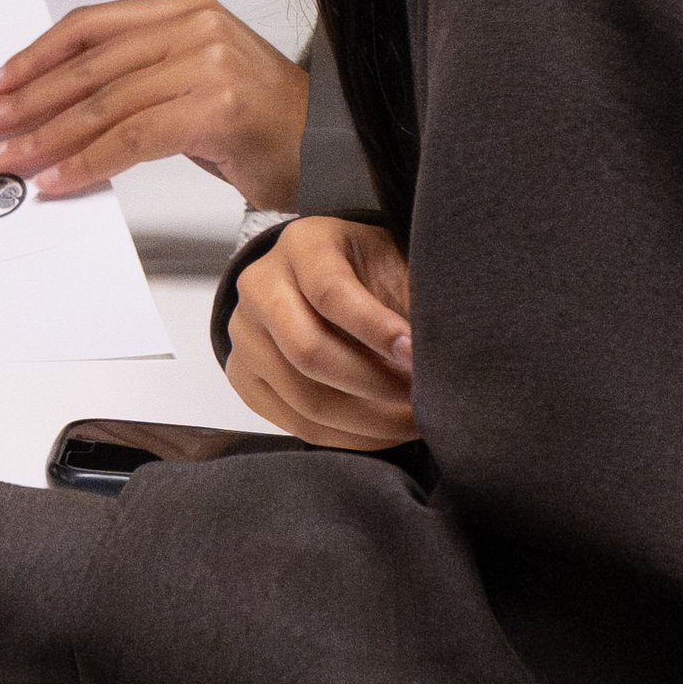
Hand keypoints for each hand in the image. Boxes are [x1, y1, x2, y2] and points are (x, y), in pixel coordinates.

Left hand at [0, 0, 308, 211]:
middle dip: (25, 101)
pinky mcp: (217, 108)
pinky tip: (58, 181)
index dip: (34, 56)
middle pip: (87, 66)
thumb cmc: (260, 127)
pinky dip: (87, 163)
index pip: (89, 27)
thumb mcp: (189, 85)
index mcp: (184, 11)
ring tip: (6, 162)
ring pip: (103, 104)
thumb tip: (53, 109)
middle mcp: (194, 28)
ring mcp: (208, 65)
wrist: (330, 154)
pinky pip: (132, 139)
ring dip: (44, 138)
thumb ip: (132, 84)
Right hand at [225, 216, 413, 450]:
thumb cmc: (367, 273)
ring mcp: (244, 334)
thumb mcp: (389, 265)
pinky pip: (295, 423)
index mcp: (301, 246)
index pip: (330, 292)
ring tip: (410, 421)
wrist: (320, 284)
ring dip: (367, 421)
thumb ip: (408, 300)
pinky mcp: (243, 377)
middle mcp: (259, 285)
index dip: (376, 330)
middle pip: (308, 351)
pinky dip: (347, 437)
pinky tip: (382, 432)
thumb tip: (439, 353)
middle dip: (373, 384)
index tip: (417, 356)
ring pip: (303, 397)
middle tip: (420, 400)